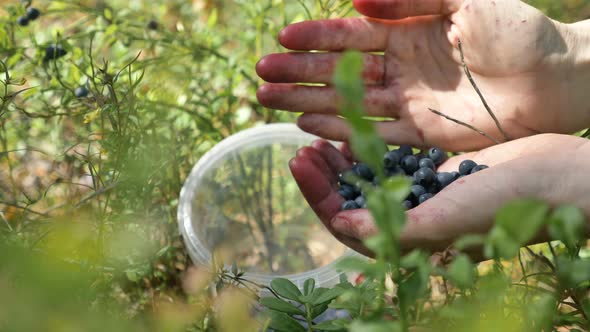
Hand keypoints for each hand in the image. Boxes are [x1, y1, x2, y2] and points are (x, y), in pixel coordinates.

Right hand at [257, 0, 589, 150]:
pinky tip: (309, 126)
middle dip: (299, 73)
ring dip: (308, 103)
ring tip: (269, 101)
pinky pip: (373, 132)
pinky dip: (341, 130)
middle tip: (260, 76)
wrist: (558, 79)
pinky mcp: (422, 133)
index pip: (351, 34)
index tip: (281, 37)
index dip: (316, 35)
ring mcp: (408, 102)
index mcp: (408, 31)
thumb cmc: (518, 30)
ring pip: (347, 104)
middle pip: (339, 71)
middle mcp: (401, 68)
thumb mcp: (463, 0)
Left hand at [289, 134, 589, 256]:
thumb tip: (340, 225)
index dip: (318, 197)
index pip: (347, 226)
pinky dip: (367, 153)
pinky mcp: (430, 176)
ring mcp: (419, 199)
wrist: (552, 180)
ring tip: (318, 143)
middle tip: (303, 151)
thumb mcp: (445, 219)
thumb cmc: (505, 207)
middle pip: (351, 204)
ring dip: (341, 166)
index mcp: (406, 244)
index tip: (299, 164)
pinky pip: (388, 166)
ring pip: (366, 185)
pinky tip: (351, 136)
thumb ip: (394, 227)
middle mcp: (408, 224)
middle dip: (324, 180)